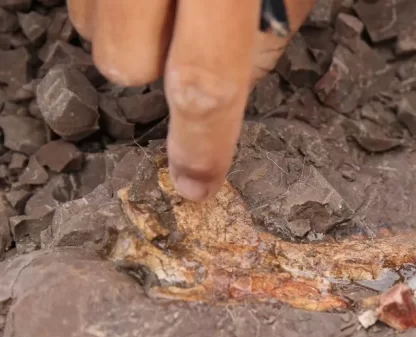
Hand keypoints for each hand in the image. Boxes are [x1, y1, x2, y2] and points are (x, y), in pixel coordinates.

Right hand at [67, 0, 314, 200]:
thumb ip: (268, 36)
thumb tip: (238, 91)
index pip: (204, 82)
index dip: (202, 143)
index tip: (198, 186)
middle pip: (125, 62)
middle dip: (155, 67)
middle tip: (192, 33)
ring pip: (92, 27)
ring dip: (131, 31)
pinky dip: (114, 4)